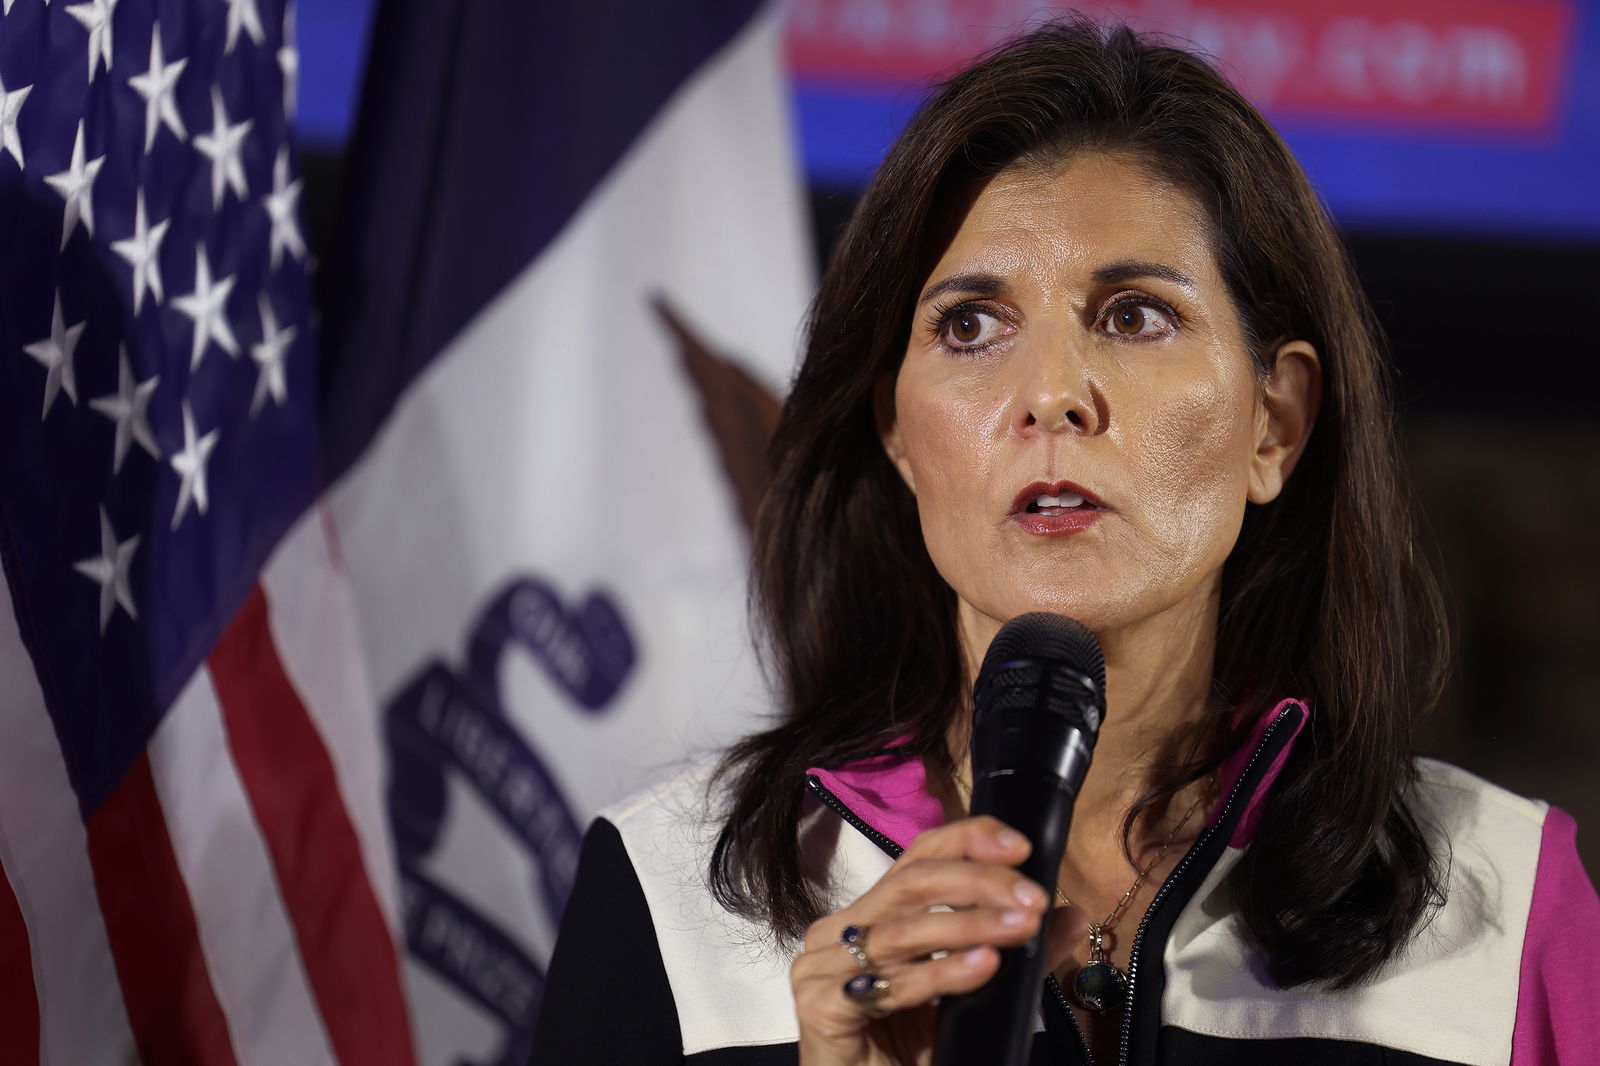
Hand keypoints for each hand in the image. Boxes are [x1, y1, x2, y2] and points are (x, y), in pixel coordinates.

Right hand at [789, 815, 1071, 1065]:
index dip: (969, 840)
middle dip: (980, 883)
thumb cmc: (911, 1053)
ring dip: (971, 924)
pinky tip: (983, 967)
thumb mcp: (972, 994)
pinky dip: (942, 972)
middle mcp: (840, 930)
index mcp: (873, 915)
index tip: (1022, 847)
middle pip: (912, 881)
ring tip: (1021, 929)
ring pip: (905, 928)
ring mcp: (822, 966)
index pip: (919, 856)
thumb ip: (1015, 952)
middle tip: (1032, 900)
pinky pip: (891, 982)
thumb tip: (1073, 916)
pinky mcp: (817, 1005)